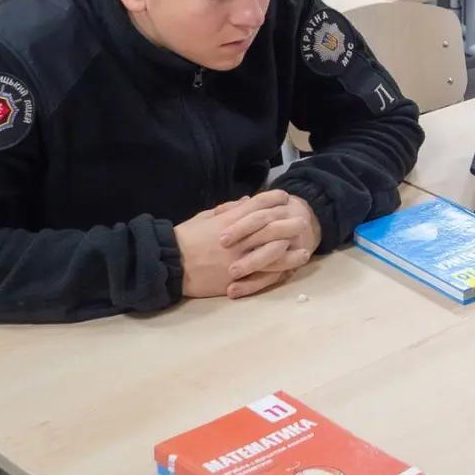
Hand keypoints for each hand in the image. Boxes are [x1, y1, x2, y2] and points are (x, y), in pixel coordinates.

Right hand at [175, 190, 314, 299]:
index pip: (257, 204)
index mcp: (229, 221)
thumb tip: (247, 200)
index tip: (284, 197)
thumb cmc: (184, 238)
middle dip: (289, 223)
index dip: (273, 198)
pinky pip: (263, 274)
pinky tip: (289, 271)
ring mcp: (239, 258)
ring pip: (273, 253)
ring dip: (291, 251)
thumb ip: (228, 209)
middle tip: (303, 221)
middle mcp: (239, 238)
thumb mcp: (204, 217)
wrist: (169, 264)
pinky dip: (278, 272)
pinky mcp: (237, 277)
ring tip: (305, 250)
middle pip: (271, 227)